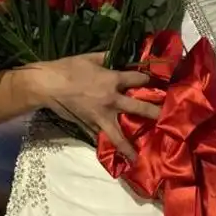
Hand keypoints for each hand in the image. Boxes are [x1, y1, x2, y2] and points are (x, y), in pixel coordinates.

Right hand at [41, 52, 158, 159]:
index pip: (137, 79)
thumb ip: (107, 57)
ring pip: (118, 135)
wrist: (49, 85)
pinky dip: (105, 144)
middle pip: (138, 108)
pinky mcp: (88, 126)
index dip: (148, 78)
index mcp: (113, 80)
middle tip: (166, 118)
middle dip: (154, 113)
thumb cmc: (69, 67)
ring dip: (128, 147)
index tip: (159, 81)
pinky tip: (111, 154)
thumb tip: (118, 56)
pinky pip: (99, 137)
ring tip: (136, 158)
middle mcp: (111, 100)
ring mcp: (100, 116)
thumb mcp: (91, 57)